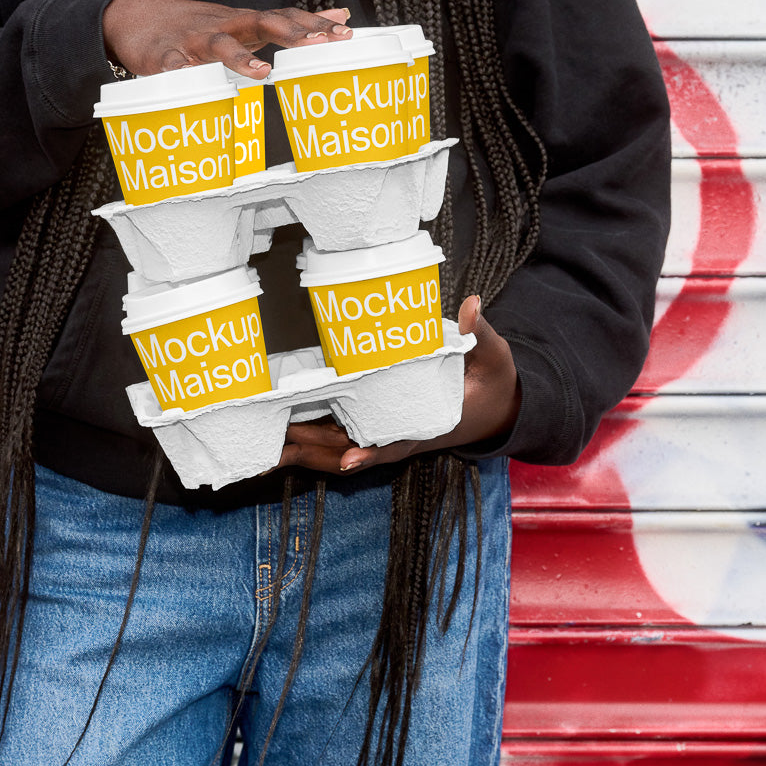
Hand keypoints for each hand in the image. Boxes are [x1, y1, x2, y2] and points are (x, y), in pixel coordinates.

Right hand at [102, 0, 351, 77]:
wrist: (138, 20)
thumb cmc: (204, 28)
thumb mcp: (247, 23)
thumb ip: (288, 23)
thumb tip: (340, 15)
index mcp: (246, 22)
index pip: (286, 18)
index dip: (315, 24)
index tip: (346, 32)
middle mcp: (224, 25)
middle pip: (261, 23)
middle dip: (291, 33)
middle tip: (319, 43)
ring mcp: (192, 39)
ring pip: (218, 44)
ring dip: (239, 57)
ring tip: (262, 73)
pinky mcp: (160, 54)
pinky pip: (169, 61)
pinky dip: (176, 67)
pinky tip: (184, 75)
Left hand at [277, 295, 521, 474]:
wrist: (498, 406)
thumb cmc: (494, 382)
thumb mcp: (494, 358)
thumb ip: (480, 335)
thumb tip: (473, 306)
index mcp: (430, 423)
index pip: (399, 441)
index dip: (374, 451)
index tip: (349, 459)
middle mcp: (405, 434)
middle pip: (356, 450)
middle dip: (319, 452)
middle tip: (280, 448)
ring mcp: (390, 431)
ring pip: (343, 448)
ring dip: (308, 451)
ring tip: (268, 449)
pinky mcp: (380, 424)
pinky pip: (343, 437)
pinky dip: (315, 441)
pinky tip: (283, 437)